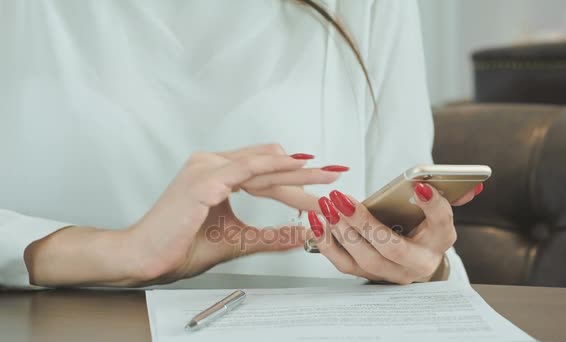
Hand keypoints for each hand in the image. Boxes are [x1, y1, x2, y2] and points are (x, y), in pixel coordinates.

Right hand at [25, 144, 345, 286]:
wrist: (145, 257)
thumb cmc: (181, 246)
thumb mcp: (237, 239)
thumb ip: (269, 234)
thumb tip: (299, 233)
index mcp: (216, 173)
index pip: (263, 171)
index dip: (294, 176)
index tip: (321, 181)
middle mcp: (211, 163)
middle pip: (268, 165)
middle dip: (306, 172)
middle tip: (336, 173)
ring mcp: (207, 167)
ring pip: (263, 165)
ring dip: (298, 172)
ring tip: (328, 176)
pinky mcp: (204, 178)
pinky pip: (247, 169)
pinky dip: (275, 168)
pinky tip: (298, 166)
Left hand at [308, 183, 483, 283]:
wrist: (413, 261)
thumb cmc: (422, 229)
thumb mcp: (436, 213)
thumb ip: (446, 196)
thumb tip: (473, 185)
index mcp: (440, 240)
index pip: (442, 222)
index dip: (432, 205)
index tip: (419, 185)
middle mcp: (418, 262)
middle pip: (392, 247)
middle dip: (364, 223)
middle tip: (342, 199)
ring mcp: (391, 273)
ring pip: (365, 259)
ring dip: (342, 232)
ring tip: (328, 206)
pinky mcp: (368, 276)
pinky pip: (343, 264)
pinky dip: (327, 242)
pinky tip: (318, 221)